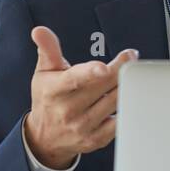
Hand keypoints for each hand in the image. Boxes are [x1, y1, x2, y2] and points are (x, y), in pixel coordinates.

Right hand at [23, 26, 137, 169]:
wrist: (45, 138)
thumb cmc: (47, 98)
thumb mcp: (43, 73)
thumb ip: (47, 49)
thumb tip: (39, 31)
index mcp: (53, 90)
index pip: (73, 80)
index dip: (89, 73)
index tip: (104, 67)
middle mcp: (67, 110)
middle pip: (102, 86)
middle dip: (120, 68)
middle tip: (131, 56)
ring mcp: (82, 127)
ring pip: (114, 102)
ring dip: (126, 85)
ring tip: (130, 74)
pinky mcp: (96, 140)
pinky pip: (120, 121)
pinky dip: (127, 106)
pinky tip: (127, 96)